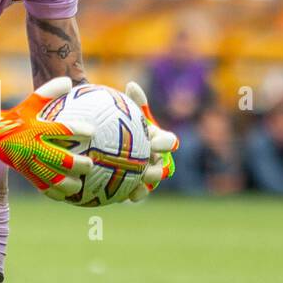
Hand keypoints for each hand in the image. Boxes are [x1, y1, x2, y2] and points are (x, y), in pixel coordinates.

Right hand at [0, 76, 93, 200]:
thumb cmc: (17, 118)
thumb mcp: (30, 103)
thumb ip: (48, 92)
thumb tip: (69, 81)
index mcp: (37, 130)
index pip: (61, 130)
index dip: (77, 130)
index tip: (92, 132)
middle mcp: (33, 148)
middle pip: (60, 159)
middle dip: (78, 164)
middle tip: (90, 164)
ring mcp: (29, 164)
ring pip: (53, 179)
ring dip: (69, 184)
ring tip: (81, 184)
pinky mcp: (26, 174)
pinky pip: (43, 188)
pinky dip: (56, 193)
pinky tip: (68, 195)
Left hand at [123, 81, 180, 201]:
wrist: (114, 138)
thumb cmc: (124, 124)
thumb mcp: (129, 113)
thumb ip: (134, 103)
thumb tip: (132, 85)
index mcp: (159, 140)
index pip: (168, 141)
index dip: (166, 143)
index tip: (160, 142)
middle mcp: (157, 157)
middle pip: (162, 166)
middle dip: (158, 169)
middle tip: (149, 170)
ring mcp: (148, 172)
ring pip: (150, 182)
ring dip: (145, 186)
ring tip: (137, 189)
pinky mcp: (136, 184)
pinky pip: (136, 191)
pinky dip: (132, 194)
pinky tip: (122, 198)